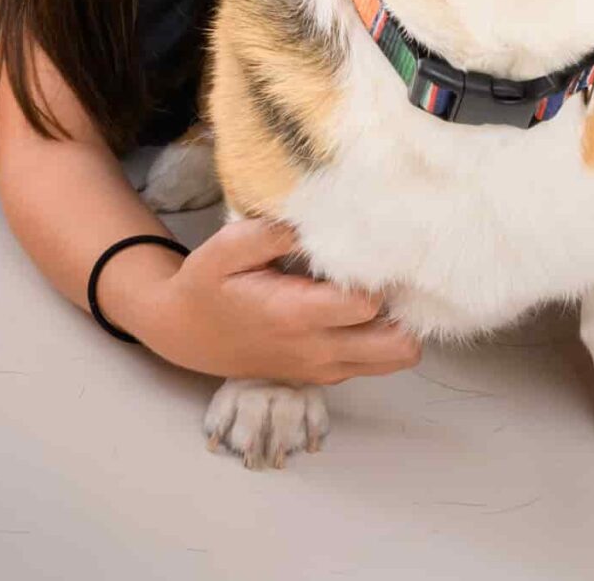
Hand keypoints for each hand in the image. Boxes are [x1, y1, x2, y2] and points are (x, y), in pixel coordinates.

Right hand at [122, 218, 420, 384]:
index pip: (367, 303)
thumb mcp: (225, 248)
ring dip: (398, 325)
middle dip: (406, 308)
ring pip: (395, 359)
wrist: (186, 335)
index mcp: (295, 315)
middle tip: (391, 272)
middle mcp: (318, 350)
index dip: (379, 273)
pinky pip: (376, 363)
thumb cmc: (207, 286)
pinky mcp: (327, 373)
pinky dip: (381, 336)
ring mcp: (326, 368)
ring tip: (379, 288)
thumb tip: (319, 219)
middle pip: (399, 345)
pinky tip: (360, 305)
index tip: (376, 246)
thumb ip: (270, 233)